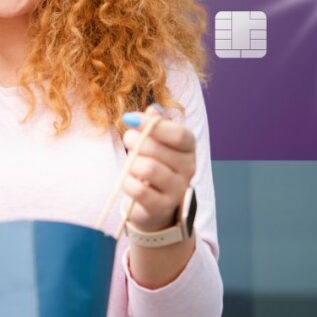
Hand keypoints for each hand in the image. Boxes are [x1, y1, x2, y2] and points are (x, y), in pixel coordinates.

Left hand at [120, 104, 195, 232]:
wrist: (153, 206)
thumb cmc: (153, 168)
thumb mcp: (155, 143)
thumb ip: (155, 125)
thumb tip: (153, 109)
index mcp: (188, 150)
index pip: (179, 134)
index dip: (152, 124)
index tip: (130, 119)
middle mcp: (188, 169)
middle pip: (158, 149)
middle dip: (135, 141)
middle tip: (128, 140)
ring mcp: (177, 190)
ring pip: (148, 168)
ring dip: (131, 163)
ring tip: (130, 164)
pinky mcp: (161, 207)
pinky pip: (139, 190)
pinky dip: (128, 182)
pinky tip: (128, 181)